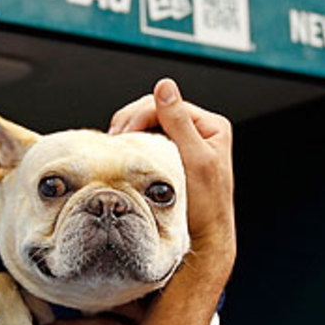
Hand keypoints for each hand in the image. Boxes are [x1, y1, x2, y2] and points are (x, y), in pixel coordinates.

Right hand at [109, 78, 234, 283]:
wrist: (204, 238)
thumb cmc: (204, 206)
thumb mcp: (193, 159)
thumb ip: (179, 121)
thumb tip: (165, 85)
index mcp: (210, 126)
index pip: (167, 104)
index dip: (140, 115)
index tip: (121, 135)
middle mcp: (199, 132)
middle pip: (155, 111)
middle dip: (131, 123)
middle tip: (114, 141)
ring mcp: (183, 145)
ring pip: (148, 125)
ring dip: (129, 134)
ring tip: (117, 150)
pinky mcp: (171, 158)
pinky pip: (147, 141)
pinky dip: (133, 146)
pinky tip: (124, 156)